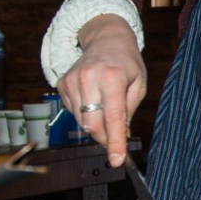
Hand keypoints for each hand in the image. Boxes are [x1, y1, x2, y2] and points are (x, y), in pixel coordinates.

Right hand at [58, 14, 146, 167]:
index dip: (115, 142)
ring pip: (81, 121)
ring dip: (95, 124)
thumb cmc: (126, 62)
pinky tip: (92, 98)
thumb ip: (129, 112)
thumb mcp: (138, 84)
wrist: (106, 39)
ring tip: (105, 105)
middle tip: (115, 137)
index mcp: (112, 77)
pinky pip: (72, 112)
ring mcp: (72, 80)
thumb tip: (121, 138)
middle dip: (105, 138)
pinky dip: (84, 113)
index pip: (112, 118)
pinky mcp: (62, 83)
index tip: (117, 160)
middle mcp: (89, 77)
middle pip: (92, 125)